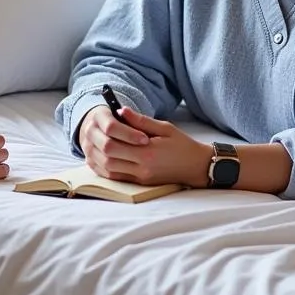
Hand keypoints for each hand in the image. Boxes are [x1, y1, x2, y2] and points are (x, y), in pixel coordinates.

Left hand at [80, 105, 208, 187]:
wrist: (197, 167)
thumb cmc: (182, 145)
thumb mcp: (164, 127)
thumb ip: (140, 121)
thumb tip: (121, 110)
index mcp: (147, 152)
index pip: (115, 143)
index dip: (106, 132)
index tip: (105, 119)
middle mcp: (142, 168)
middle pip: (109, 157)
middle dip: (100, 144)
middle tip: (98, 132)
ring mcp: (141, 178)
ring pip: (109, 170)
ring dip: (99, 157)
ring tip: (97, 143)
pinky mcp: (141, 183)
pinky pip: (117, 178)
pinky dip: (106, 168)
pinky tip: (103, 157)